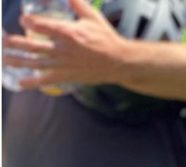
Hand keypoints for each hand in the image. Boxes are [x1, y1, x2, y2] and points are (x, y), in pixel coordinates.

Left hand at [2, 0, 126, 87]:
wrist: (119, 62)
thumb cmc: (106, 39)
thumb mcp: (92, 17)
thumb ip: (77, 4)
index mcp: (68, 33)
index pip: (41, 26)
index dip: (29, 22)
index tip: (23, 20)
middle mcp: (63, 49)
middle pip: (32, 46)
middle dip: (14, 42)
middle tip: (2, 39)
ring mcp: (63, 64)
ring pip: (35, 63)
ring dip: (17, 60)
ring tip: (3, 58)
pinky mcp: (67, 76)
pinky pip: (46, 80)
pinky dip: (32, 82)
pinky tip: (20, 83)